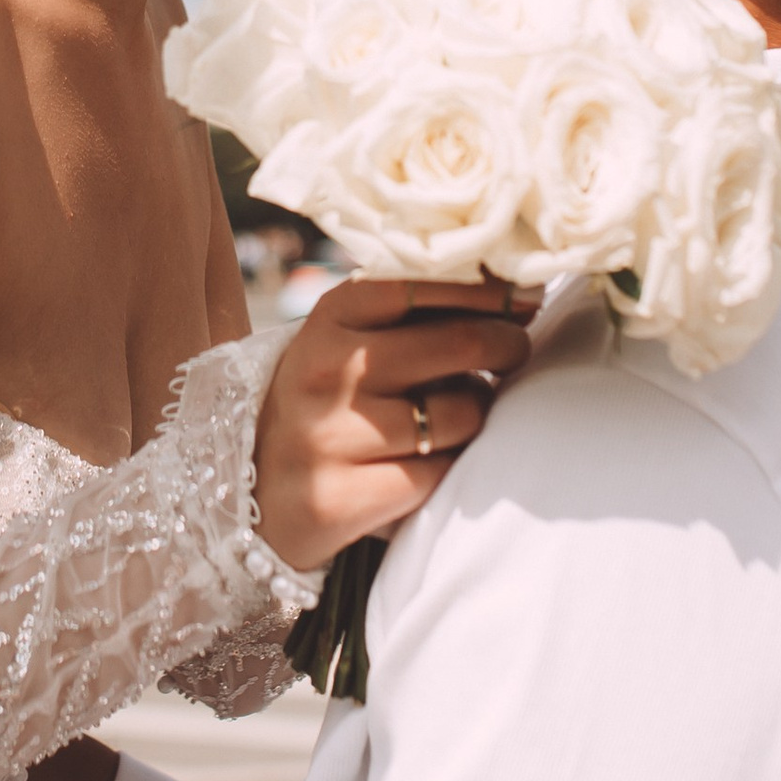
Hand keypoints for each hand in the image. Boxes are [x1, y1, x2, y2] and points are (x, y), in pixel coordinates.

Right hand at [254, 276, 533, 574]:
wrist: (255, 492)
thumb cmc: (327, 403)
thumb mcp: (346, 343)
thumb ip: (410, 315)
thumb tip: (512, 292)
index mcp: (330, 318)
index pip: (424, 284)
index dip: (487, 290)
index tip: (524, 297)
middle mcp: (328, 370)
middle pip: (460, 344)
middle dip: (506, 345)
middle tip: (514, 351)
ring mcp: (331, 435)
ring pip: (460, 413)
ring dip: (477, 413)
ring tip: (460, 413)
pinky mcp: (342, 496)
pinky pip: (440, 474)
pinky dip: (452, 467)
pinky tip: (435, 460)